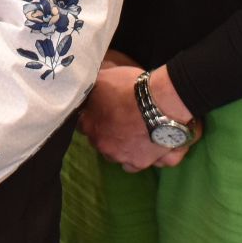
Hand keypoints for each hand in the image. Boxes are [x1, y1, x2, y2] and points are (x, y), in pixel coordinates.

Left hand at [77, 64, 198, 172]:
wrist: (158, 102)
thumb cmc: (128, 87)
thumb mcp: (103, 79)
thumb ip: (93, 90)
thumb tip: (88, 90)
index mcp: (90, 126)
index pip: (83, 124)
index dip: (94, 116)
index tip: (103, 110)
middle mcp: (104, 147)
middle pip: (103, 144)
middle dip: (111, 135)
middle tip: (124, 121)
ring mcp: (124, 158)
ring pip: (123, 159)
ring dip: (129, 150)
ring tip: (142, 136)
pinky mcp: (144, 162)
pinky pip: (147, 163)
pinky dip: (153, 157)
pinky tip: (159, 147)